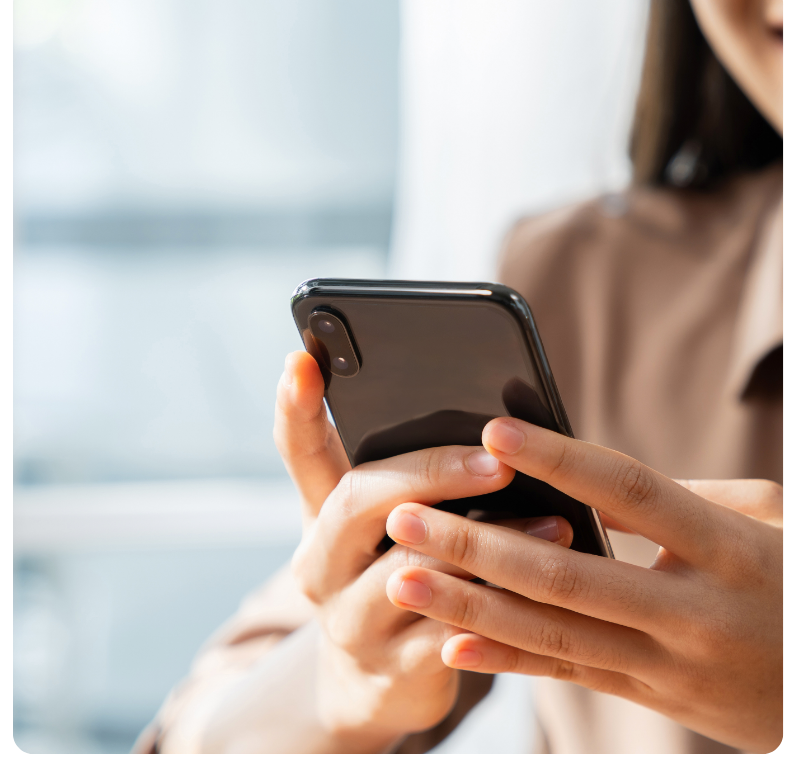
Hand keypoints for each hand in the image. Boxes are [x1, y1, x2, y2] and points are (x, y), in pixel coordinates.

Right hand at [274, 355, 571, 749]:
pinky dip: (502, 608)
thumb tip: (492, 422)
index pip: (300, 451)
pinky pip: (451, 635)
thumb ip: (414, 480)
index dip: (296, 407)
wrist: (369, 686)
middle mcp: (320, 564)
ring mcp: (350, 622)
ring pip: (412, 571)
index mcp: (320, 516)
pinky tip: (547, 591)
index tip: (300, 360)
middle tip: (495, 461)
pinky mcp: (393, 673)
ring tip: (552, 522)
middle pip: (357, 501)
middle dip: (431, 472)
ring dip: (488, 543)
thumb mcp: (382, 529)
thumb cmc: (389, 578)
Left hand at [384, 417, 783, 752]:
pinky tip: (451, 643)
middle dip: (477, 545)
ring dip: (470, 606)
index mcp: (728, 550)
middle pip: (565, 574)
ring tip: (403, 578)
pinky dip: (509, 661)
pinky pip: (570, 677)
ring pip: (553, 634)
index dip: (559, 461)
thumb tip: (585, 484)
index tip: (493, 433)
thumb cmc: (799, 577)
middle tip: (406, 515)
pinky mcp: (653, 698)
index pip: (629, 493)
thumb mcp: (766, 521)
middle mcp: (692, 614)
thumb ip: (678, 499)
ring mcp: (670, 668)